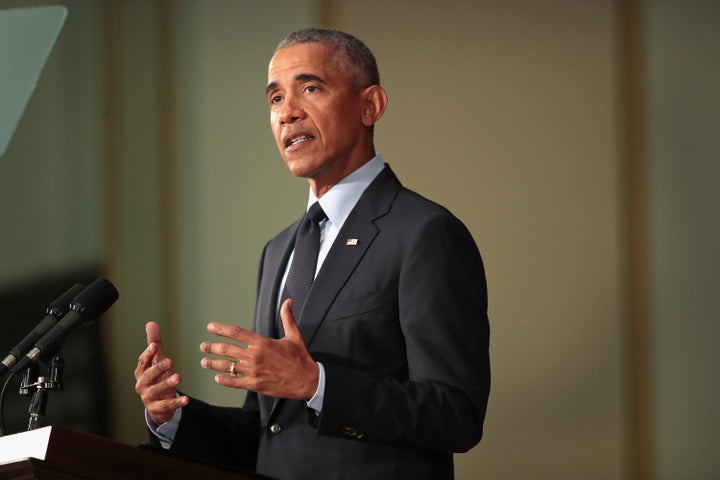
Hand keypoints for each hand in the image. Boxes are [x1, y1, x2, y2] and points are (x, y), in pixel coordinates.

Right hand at [134, 321, 188, 424]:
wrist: (157, 405)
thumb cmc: (156, 378)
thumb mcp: (156, 361)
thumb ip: (155, 344)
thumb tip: (151, 323)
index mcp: (141, 372)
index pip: (143, 361)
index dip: (148, 354)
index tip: (154, 345)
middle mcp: (142, 384)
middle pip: (148, 376)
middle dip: (158, 368)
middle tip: (170, 361)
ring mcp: (148, 397)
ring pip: (156, 390)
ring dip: (166, 384)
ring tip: (178, 377)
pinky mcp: (157, 408)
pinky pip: (166, 405)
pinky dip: (176, 403)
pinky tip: (186, 400)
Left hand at [200, 299, 318, 399]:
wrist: (307, 380)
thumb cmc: (300, 358)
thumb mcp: (294, 335)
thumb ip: (287, 318)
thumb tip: (288, 301)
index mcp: (262, 342)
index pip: (236, 333)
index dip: (221, 329)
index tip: (211, 327)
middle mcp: (255, 356)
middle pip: (227, 350)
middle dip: (212, 347)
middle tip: (203, 346)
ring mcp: (253, 371)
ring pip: (227, 366)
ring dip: (213, 363)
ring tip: (204, 362)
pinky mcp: (255, 384)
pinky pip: (234, 382)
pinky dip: (224, 380)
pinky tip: (217, 378)